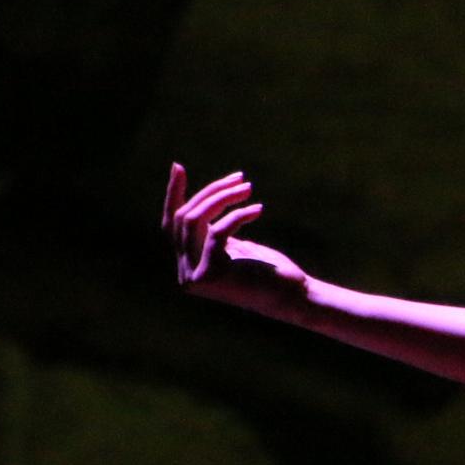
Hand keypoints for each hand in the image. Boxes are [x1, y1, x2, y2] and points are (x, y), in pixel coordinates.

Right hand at [163, 162, 307, 310]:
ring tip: (247, 188)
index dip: (173, 194)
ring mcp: (195, 275)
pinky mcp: (212, 274)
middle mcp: (185, 272)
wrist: (293, 298)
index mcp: (188, 264)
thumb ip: (212, 231)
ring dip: (223, 198)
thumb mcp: (235, 247)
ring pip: (195, 221)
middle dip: (211, 192)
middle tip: (240, 178)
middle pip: (183, 218)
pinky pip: (218, 231)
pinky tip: (258, 209)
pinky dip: (238, 215)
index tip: (178, 166)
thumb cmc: (270, 272)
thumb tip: (202, 200)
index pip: (171, 225)